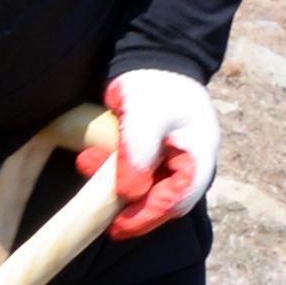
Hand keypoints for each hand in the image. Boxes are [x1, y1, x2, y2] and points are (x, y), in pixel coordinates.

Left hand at [104, 68, 219, 238]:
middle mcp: (188, 165)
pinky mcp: (150, 155)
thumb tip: (130, 194)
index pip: (177, 202)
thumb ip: (139, 154)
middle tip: (104, 219)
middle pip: (161, 202)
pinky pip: (132, 174)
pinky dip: (110, 171)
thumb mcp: (145, 117)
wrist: (151, 57)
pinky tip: (87, 158)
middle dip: (130, 209)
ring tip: (87, 165)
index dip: (147, 217)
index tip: (119, 227)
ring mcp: (169, 161)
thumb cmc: (155, 85)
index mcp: (199, 158)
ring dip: (114, 186)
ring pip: (143, 189)